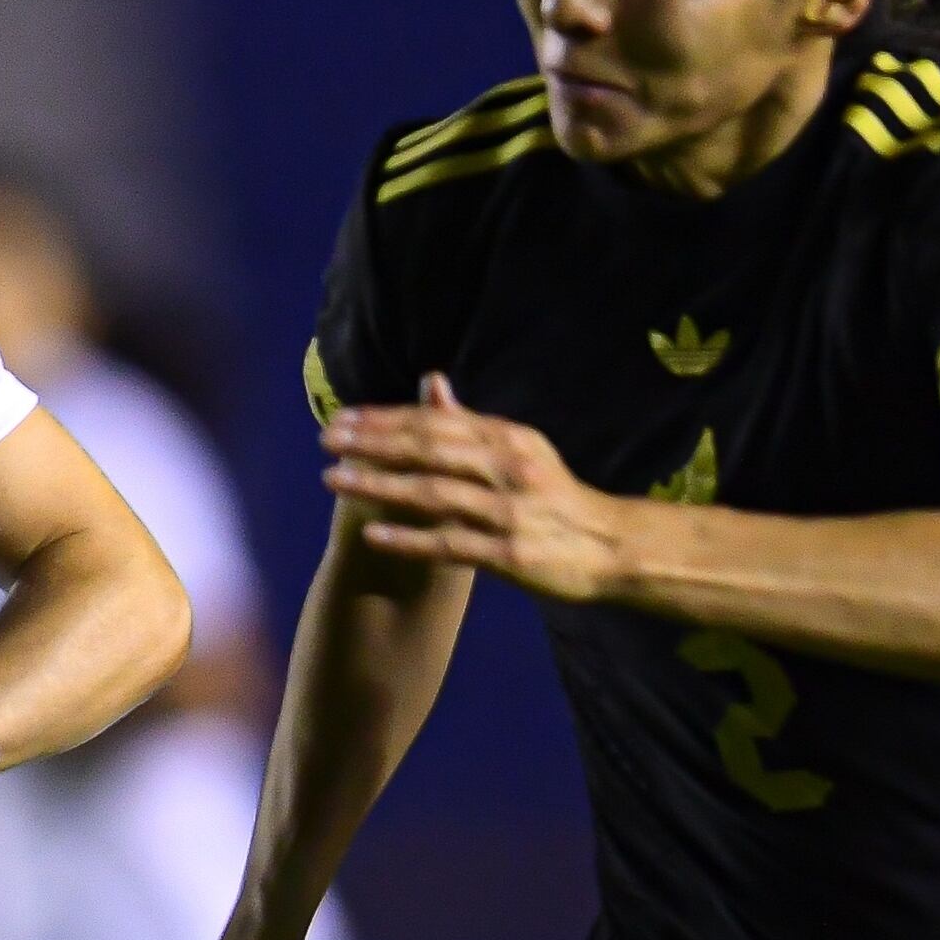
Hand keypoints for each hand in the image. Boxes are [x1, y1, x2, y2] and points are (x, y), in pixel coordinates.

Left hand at [321, 375, 629, 600]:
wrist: (611, 547)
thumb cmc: (555, 496)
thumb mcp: (521, 450)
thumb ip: (472, 424)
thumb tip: (432, 384)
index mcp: (506, 438)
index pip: (435, 421)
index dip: (385, 419)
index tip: (342, 418)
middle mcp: (506, 468)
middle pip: (429, 449)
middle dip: (373, 443)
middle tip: (328, 440)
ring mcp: (508, 512)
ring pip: (433, 493)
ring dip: (379, 485)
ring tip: (334, 480)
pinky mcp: (510, 554)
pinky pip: (450, 544)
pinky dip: (409, 538)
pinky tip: (373, 535)